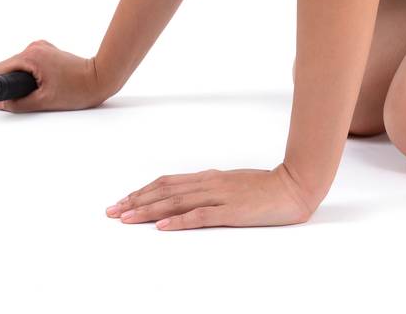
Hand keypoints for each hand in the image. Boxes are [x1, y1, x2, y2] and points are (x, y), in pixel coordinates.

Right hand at [0, 39, 109, 112]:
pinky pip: (30, 63)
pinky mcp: (48, 50)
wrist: (100, 78)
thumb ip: (17, 104)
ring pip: (19, 65)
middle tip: (32, 94)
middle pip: (8, 67)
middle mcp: (34, 47)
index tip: (4, 96)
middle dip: (15, 83)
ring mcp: (41, 47)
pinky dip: (32, 73)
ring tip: (42, 88)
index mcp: (30, 56)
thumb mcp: (43, 101)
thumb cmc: (77, 88)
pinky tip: (47, 82)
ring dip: (24, 78)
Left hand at [104, 163, 318, 229]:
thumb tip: (189, 196)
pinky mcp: (231, 212)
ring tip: (126, 218)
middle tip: (112, 211)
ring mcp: (219, 197)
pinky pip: (199, 216)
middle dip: (135, 201)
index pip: (167, 182)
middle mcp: (209, 183)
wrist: (294, 186)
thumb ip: (211, 189)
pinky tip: (162, 227)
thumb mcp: (233, 185)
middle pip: (164, 191)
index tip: (123, 201)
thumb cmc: (266, 188)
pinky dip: (178, 221)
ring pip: (175, 202)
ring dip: (148, 211)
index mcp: (208, 177)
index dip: (143, 191)